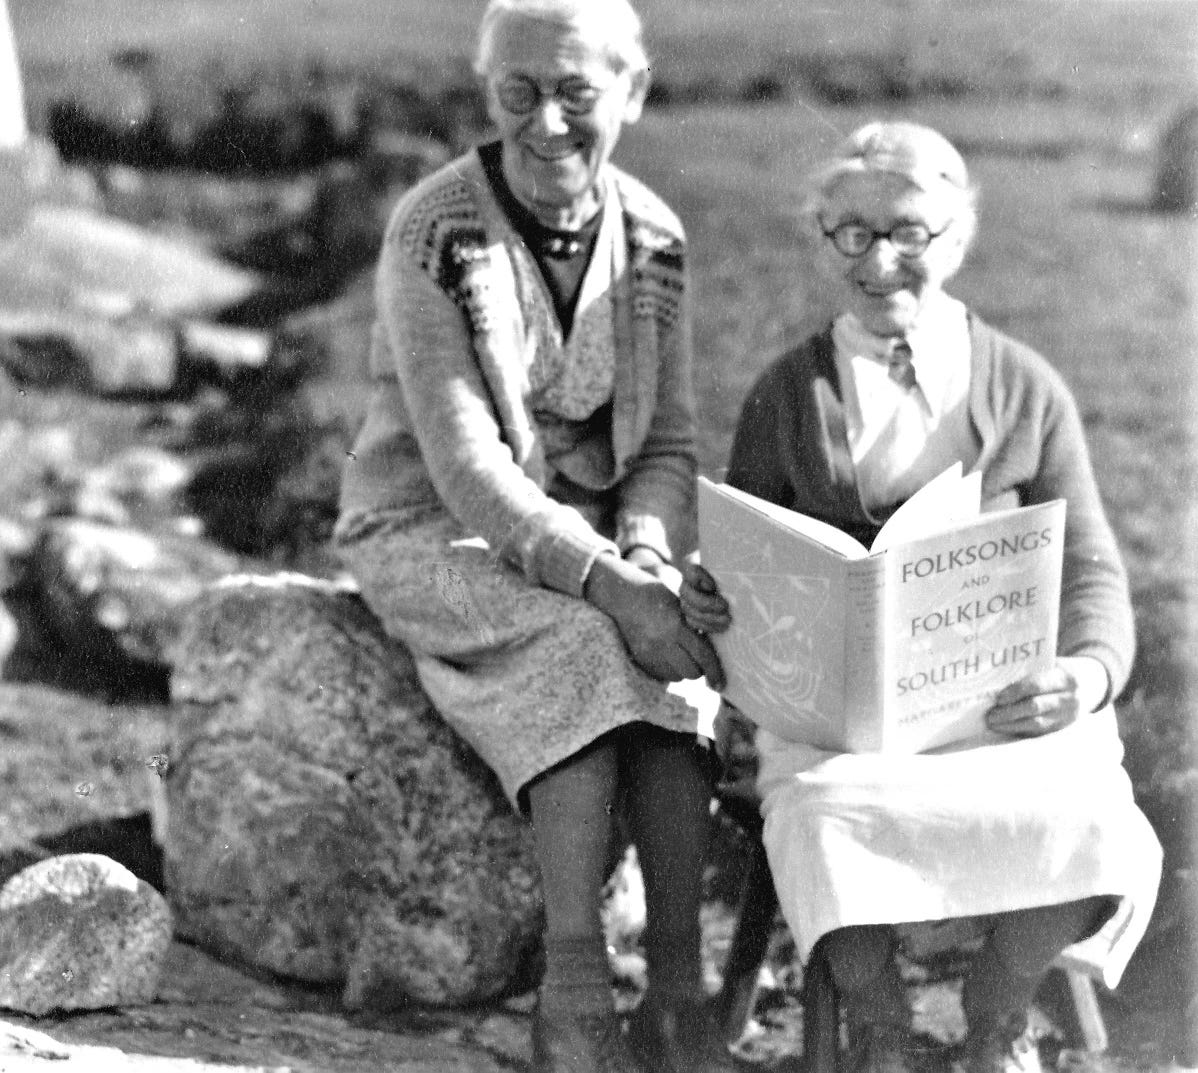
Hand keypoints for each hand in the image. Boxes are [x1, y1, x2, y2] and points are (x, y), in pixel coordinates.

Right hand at [585, 554, 723, 686]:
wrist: (624, 596)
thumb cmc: (659, 595)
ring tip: (681, 653)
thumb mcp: (682, 605)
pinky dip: (670, 670)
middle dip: (699, 669)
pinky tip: (668, 655)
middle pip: (691, 672)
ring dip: (684, 670)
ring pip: (677, 676)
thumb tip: (716, 647)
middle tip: (699, 658)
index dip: (715, 672)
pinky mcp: (640, 658)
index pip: (703, 656)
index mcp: (677, 626)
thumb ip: (698, 626)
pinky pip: (662, 675)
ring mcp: (649, 653)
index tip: (721, 685)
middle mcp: (663, 642)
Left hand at [984, 656, 1109, 737]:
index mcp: (1065, 678)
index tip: (998, 698)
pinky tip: (1006, 727)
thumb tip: (996, 680)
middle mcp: (1069, 698)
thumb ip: (1030, 671)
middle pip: (1035, 707)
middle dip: (1010, 712)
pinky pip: (1039, 731)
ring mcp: (1068, 715)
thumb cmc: (1058, 670)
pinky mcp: (1063, 727)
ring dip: (1012, 724)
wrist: (1089, 684)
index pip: (1037, 685)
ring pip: (1037, 723)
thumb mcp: (1050, 664)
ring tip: (994, 723)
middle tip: (991, 715)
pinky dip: (1020, 730)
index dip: (1015, 692)